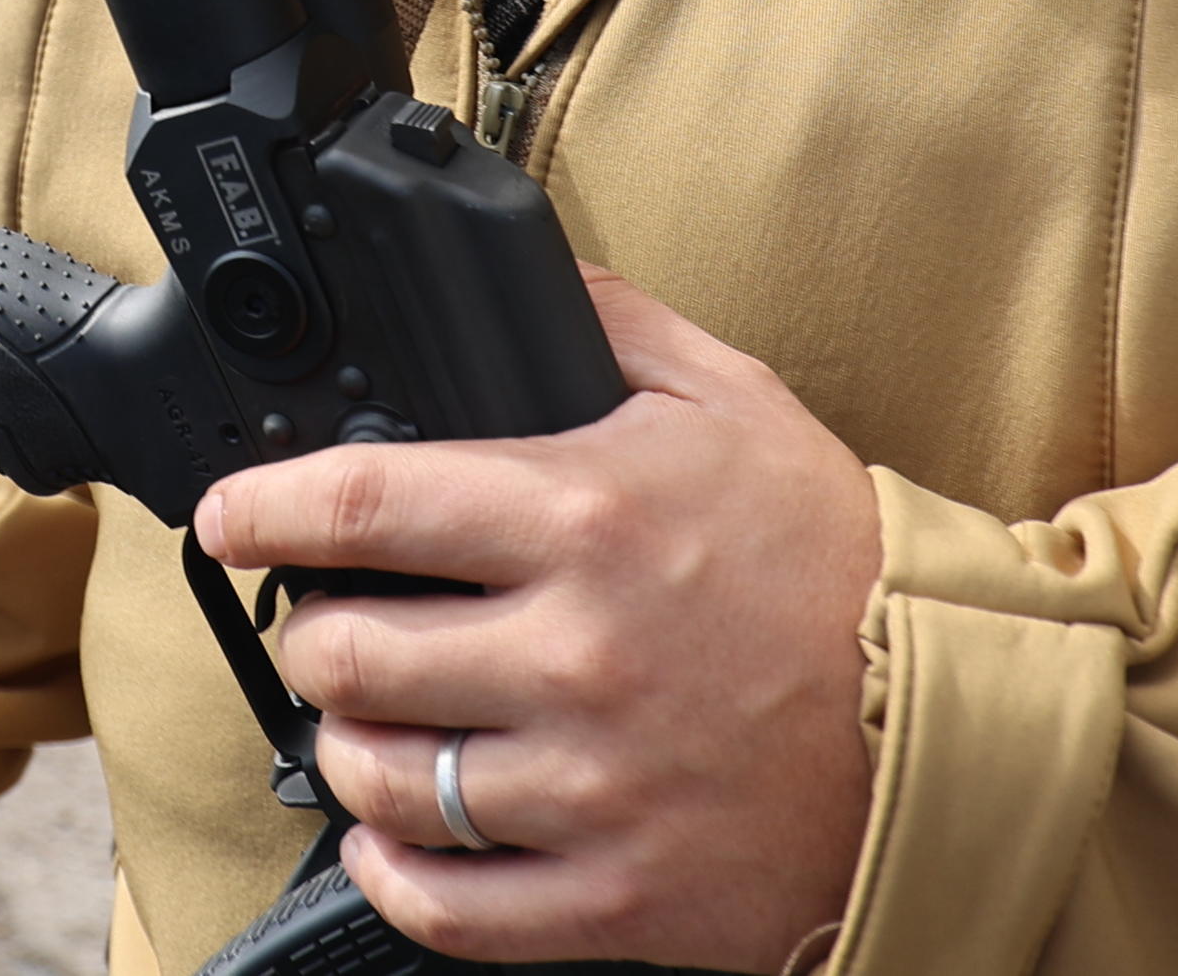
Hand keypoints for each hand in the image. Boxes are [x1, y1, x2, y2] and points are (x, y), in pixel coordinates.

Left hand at [191, 269, 878, 971]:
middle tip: (333, 625)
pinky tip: (402, 833)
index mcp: (588, 520)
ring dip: (350, 751)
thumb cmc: (837, 567)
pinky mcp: (612, 898)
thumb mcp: (735, 406)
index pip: (361, 506)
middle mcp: (573, 656)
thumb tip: (527, 272)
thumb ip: (612, 327)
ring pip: (378, 780)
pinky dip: (394, 870)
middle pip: (345, 654)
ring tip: (373, 725)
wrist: (947, 734)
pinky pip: (442, 906)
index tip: (229, 518)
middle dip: (315, 635)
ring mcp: (588, 788)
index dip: (263, 508)